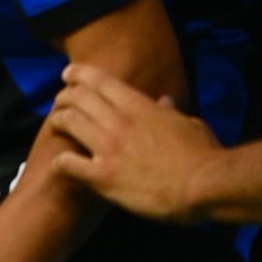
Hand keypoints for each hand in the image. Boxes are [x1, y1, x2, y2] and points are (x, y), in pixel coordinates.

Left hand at [50, 62, 223, 223]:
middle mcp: (118, 121)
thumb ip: (171, 113)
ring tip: (57, 126)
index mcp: (138, 106)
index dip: (77, 74)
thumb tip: (165, 101)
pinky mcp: (102, 176)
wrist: (205, 187)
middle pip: (75, 97)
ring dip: (57, 121)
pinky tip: (60, 164)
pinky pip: (67, 162)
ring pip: (66, 121)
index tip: (68, 75)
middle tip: (60, 103)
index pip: (97, 79)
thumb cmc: (204, 157)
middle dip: (63, 97)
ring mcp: (107, 147)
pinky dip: (60, 161)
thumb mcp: (190, 125)